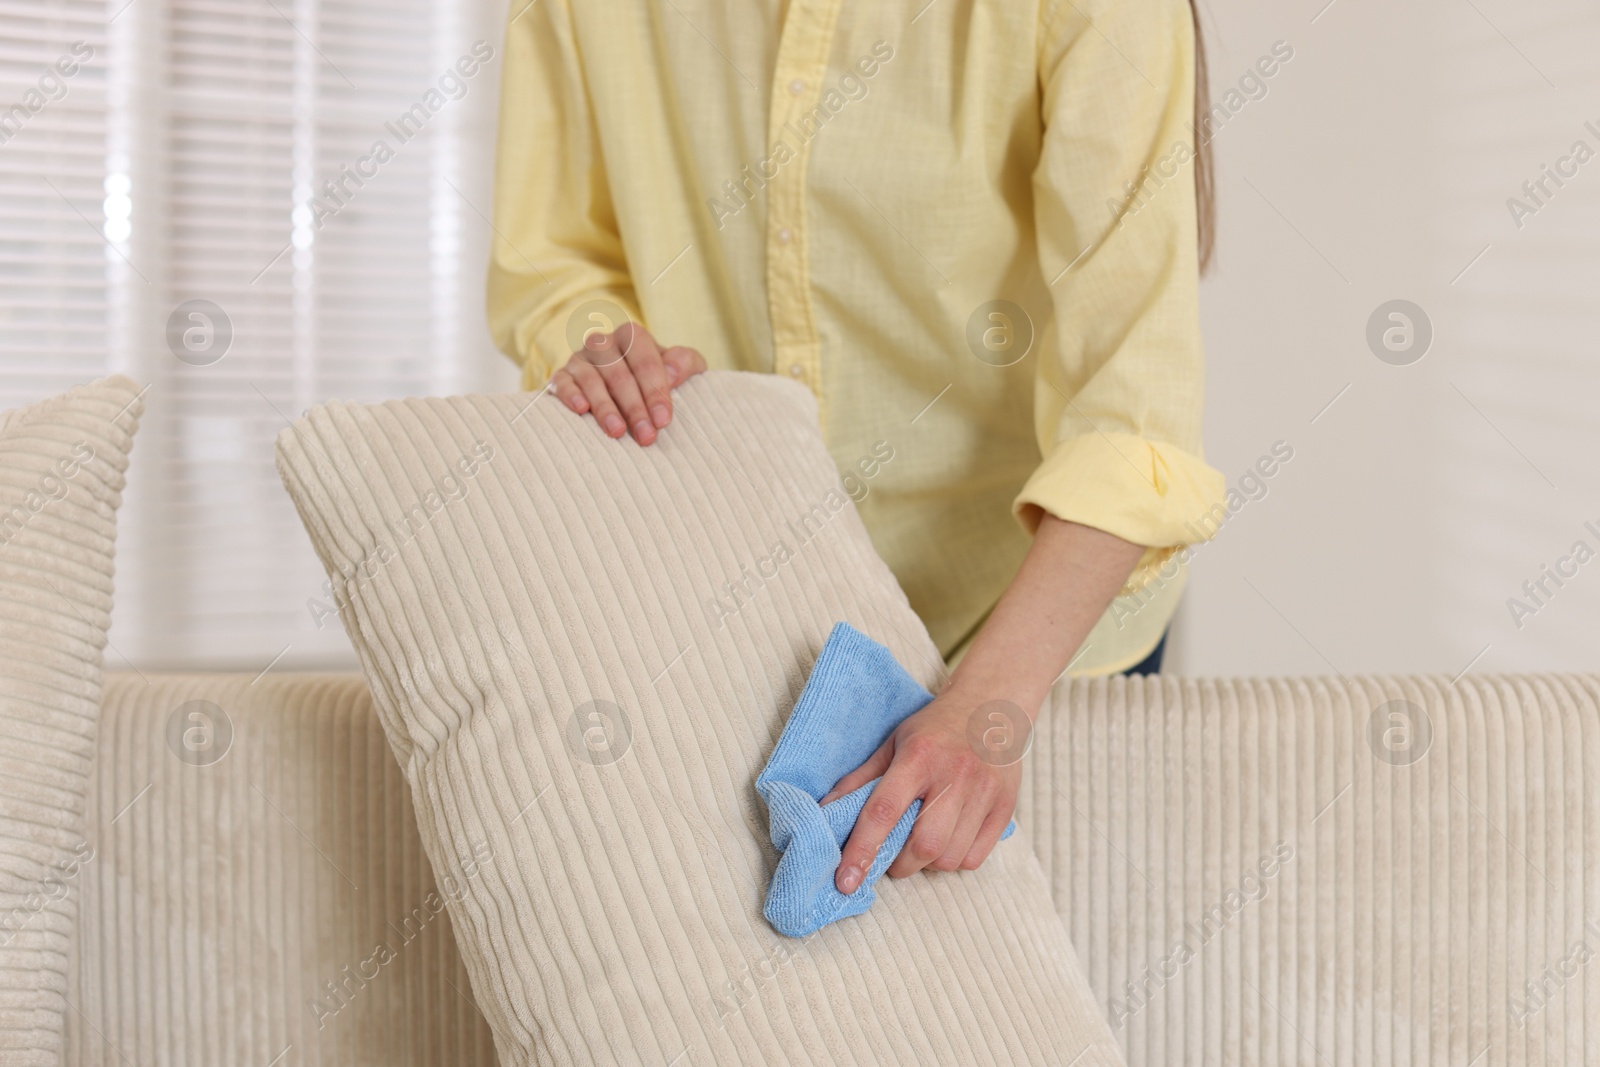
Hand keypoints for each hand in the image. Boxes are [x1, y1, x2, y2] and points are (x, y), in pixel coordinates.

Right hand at [550, 322, 706, 444]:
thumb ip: (685, 363)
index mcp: (632, 336)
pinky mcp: (562, 375)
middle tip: (646, 436)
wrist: (629, 388)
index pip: (644, 360)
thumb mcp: (683, 368)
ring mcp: (579, 358)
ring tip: (617, 432)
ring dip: (604, 407)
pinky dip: (569, 394)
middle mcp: (603, 343)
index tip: (663, 420)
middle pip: (618, 373)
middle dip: (634, 407)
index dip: (655, 390)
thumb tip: (672, 373)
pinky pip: (562, 381)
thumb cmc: (658, 379)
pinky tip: (580, 410)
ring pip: (590, 379)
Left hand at [820, 682, 1026, 892]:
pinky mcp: (1005, 806)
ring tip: (921, 844)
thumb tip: (825, 813)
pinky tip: (949, 841)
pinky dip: (955, 861)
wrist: (991, 707)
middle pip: (923, 845)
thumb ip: (860, 780)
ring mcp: (984, 791)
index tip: (845, 881)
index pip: (884, 812)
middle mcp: (954, 775)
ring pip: (950, 857)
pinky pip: (975, 858)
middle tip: (892, 855)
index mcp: (919, 757)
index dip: (862, 850)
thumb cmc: (934, 729)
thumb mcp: (892, 743)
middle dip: (899, 864)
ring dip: (927, 864)